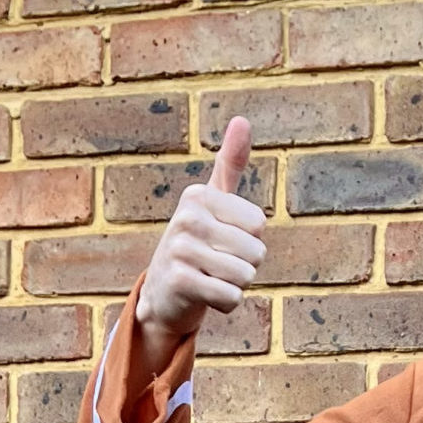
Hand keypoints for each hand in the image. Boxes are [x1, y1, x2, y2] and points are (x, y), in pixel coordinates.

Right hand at [135, 116, 264, 372]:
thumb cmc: (199, 242)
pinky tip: (205, 295)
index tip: (224, 238)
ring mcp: (179, 250)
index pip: (259, 223)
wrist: (163, 292)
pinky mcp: (179, 282)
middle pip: (256, 251)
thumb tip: (242, 119)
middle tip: (218, 262)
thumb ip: (230, 163)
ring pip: (245, 275)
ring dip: (235, 284)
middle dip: (245, 265)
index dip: (251, 238)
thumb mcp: (213, 200)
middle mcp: (186, 218)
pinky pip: (232, 298)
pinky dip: (227, 303)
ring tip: (211, 277)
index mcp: (198, 195)